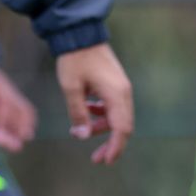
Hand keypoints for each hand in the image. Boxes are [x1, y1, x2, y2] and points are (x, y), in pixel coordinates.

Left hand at [54, 42, 133, 165]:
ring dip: (102, 127)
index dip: (115, 147)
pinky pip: (113, 106)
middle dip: (110, 143)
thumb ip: (78, 113)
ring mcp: (121, 87)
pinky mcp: (115, 83)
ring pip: (117, 116)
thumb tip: (82, 136)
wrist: (80, 34)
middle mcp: (123, 92)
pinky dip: (102, 114)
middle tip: (96, 158)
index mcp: (116, 94)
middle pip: (123, 126)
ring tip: (81, 130)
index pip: (122, 129)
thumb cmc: (75, 59)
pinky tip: (87, 110)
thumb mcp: (72, 88)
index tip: (105, 161)